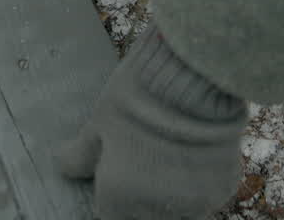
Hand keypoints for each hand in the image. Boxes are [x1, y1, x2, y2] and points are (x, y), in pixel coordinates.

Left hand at [56, 27, 247, 219]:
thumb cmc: (136, 97)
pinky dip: (198, 182)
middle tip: (144, 158)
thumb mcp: (99, 123)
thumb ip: (80, 155)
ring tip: (170, 154)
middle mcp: (155, 210)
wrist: (192, 77)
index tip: (118, 170)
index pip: (109, 214)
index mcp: (118, 198)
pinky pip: (205, 196)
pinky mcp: (222, 189)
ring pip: (177, 210)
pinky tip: (193, 151)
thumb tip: (61, 164)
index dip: (112, 192)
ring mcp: (193, 203)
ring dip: (171, 192)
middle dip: (140, 194)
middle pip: (144, 215)